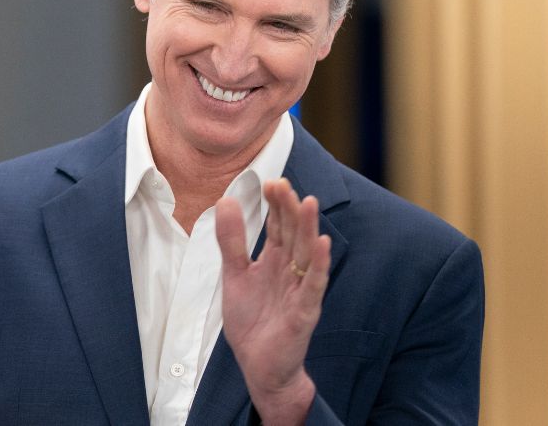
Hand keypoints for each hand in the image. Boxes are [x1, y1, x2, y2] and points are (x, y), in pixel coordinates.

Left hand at [214, 178, 330, 425]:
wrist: (259, 366)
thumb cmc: (253, 321)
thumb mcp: (235, 275)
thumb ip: (232, 241)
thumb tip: (226, 200)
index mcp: (276, 261)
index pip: (279, 226)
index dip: (276, 205)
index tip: (271, 181)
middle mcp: (291, 272)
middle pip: (294, 235)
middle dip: (290, 210)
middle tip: (283, 183)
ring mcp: (300, 291)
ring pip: (306, 255)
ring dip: (308, 229)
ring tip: (309, 202)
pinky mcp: (304, 313)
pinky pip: (313, 286)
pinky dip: (318, 266)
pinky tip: (321, 244)